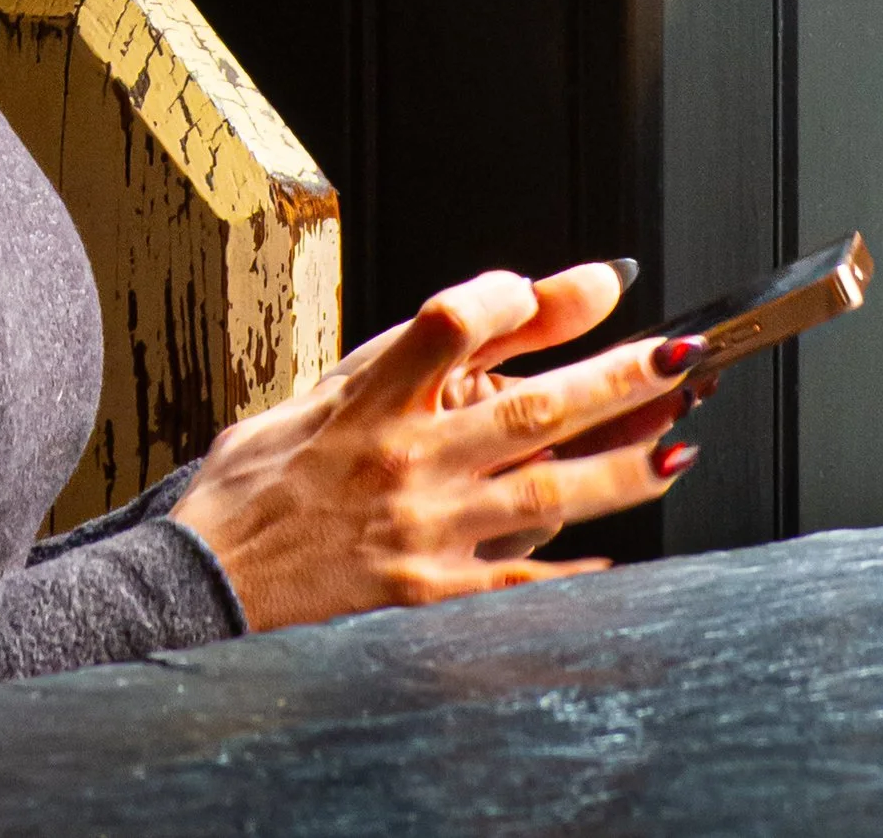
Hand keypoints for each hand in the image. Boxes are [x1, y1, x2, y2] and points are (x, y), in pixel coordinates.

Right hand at [169, 262, 697, 631]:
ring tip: (678, 446)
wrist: (203, 584)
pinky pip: (523, 586)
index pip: (451, 320)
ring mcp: (423, 531)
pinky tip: (620, 561)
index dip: (514, 296)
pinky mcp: (429, 596)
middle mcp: (403, 458)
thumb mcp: (319, 393)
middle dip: (618, 377)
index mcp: (368, 398)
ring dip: (624, 469)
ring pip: (549, 494)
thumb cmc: (258, 487)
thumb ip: (405, 352)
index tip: (567, 286)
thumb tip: (493, 304)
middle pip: (531, 406)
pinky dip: (578, 575)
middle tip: (679, 356)